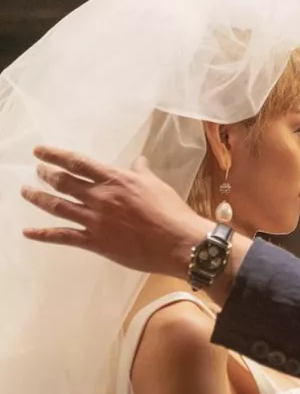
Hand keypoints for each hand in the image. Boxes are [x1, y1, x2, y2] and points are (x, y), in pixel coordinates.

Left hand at [20, 146, 213, 278]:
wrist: (178, 242)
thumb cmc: (172, 212)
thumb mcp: (157, 185)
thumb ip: (142, 173)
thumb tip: (138, 161)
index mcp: (116, 180)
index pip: (79, 163)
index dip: (56, 155)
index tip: (40, 151)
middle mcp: (100, 197)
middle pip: (64, 182)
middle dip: (46, 174)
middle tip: (37, 170)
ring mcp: (95, 220)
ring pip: (57, 206)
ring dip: (38, 198)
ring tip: (26, 192)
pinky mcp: (95, 241)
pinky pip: (63, 236)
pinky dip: (43, 234)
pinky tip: (28, 232)